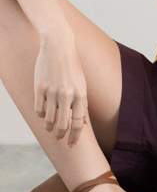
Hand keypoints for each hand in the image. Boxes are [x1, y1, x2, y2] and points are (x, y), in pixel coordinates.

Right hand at [34, 30, 87, 146]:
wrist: (58, 47)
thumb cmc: (72, 66)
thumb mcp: (82, 83)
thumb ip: (82, 104)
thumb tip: (83, 123)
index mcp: (80, 94)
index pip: (79, 123)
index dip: (75, 137)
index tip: (71, 144)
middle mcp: (67, 94)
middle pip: (63, 125)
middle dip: (60, 135)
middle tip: (59, 137)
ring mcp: (52, 92)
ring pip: (48, 120)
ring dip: (49, 127)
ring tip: (50, 127)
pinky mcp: (39, 88)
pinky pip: (38, 110)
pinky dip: (40, 115)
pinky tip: (43, 113)